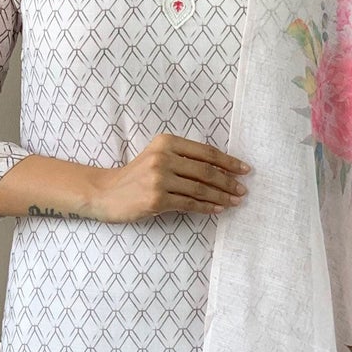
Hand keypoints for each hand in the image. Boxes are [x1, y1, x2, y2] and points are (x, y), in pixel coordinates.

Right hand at [90, 132, 251, 222]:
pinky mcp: (156, 200)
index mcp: (166, 142)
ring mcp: (159, 179)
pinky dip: (206, 207)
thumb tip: (220, 171)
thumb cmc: (136, 177)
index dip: (228, 161)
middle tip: (243, 190)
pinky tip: (219, 209)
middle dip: (228, 182)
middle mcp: (163, 158)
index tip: (245, 170)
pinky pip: (189, 204)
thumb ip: (183, 159)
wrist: (105, 193)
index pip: (205, 152)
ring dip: (221, 196)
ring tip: (235, 201)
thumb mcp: (157, 157)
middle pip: (206, 171)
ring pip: (200, 189)